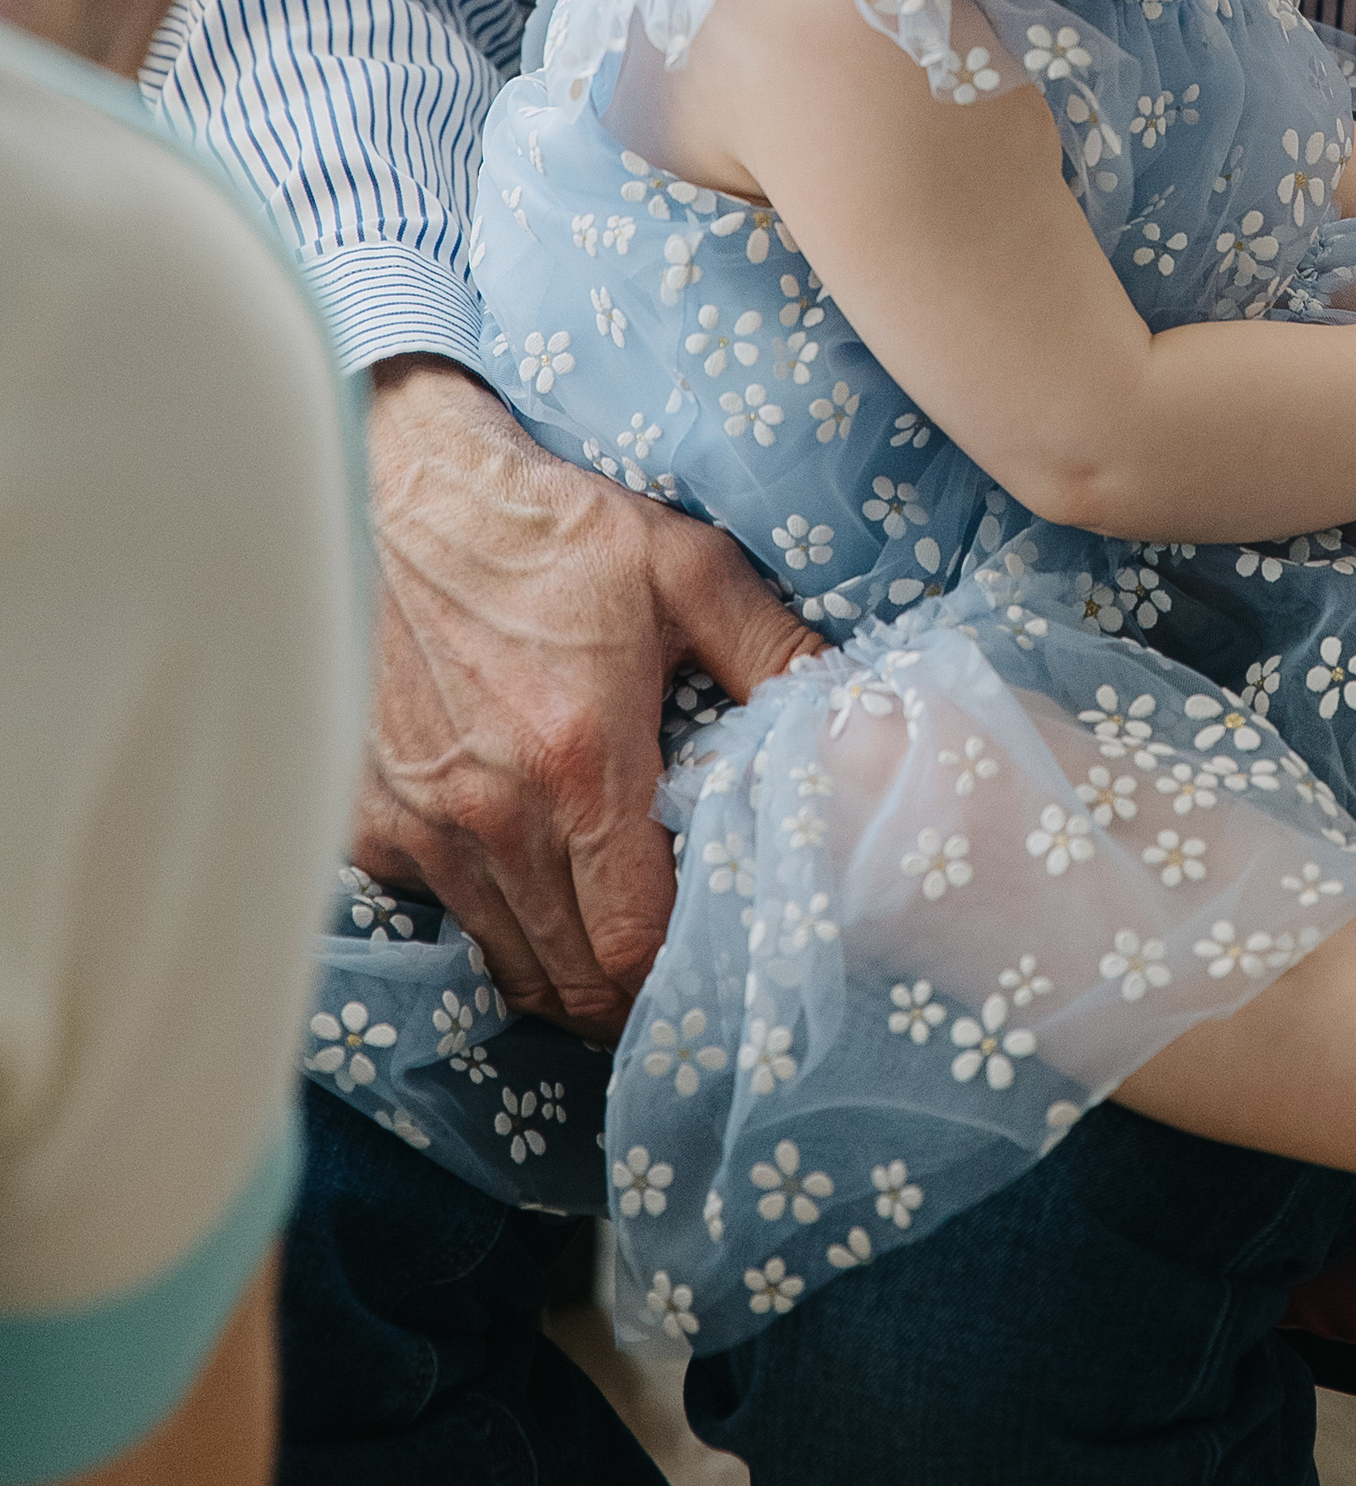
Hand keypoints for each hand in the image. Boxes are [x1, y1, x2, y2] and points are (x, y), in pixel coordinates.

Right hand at [360, 358, 822, 1036]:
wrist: (401, 491)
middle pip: (570, 982)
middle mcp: (491, 818)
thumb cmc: (553, 529)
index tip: (713, 950)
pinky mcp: (369, 821)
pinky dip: (488, 915)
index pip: (632, 947)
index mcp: (580, 766)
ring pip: (504, 962)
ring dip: (561, 966)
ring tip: (612, 934)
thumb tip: (856, 715)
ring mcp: (420, 828)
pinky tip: (531, 871)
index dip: (678, 973)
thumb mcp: (686, 568)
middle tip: (673, 964)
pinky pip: (440, 912)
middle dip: (628, 994)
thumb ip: (775, 653)